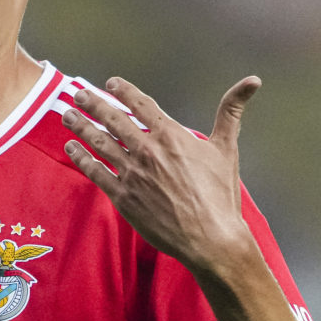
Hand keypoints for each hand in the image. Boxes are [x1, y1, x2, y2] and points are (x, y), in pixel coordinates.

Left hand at [61, 76, 260, 277]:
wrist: (210, 238)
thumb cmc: (221, 195)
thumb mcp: (227, 149)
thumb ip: (231, 112)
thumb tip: (253, 81)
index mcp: (171, 136)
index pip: (141, 105)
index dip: (124, 91)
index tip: (111, 82)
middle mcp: (148, 150)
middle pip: (113, 120)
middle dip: (93, 104)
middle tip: (78, 94)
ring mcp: (133, 174)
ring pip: (99, 142)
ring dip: (81, 127)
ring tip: (67, 115)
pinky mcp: (123, 197)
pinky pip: (96, 172)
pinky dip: (81, 158)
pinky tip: (71, 148)